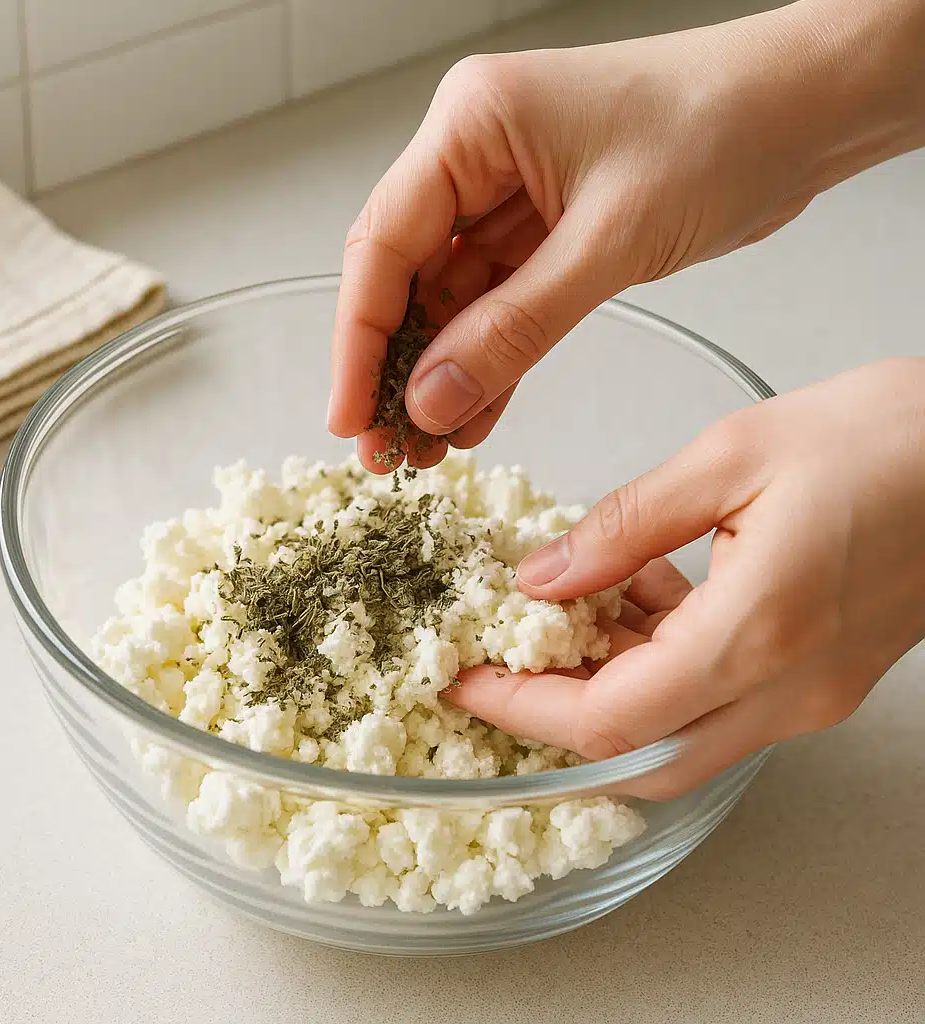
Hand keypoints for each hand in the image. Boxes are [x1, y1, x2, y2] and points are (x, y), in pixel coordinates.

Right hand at [327, 0, 924, 470]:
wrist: (805, 111)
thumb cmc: (722, 129)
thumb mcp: (609, 241)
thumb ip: (514, 328)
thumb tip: (432, 399)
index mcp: (471, 126)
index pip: (384, 244)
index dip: (360, 340)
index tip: (351, 415)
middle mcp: (477, 157)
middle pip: (407, 277)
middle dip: (398, 368)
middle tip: (390, 448)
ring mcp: (509, 195)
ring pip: (451, 302)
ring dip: (443, 376)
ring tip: (431, 450)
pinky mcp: (547, 232)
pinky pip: (500, 308)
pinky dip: (491, 363)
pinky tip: (476, 418)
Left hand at [446, 359, 924, 798]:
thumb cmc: (886, 438)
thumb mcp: (730, 457)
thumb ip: (624, 526)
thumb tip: (542, 576)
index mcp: (757, 634)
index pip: (605, 720)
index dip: (519, 708)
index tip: (462, 680)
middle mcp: (786, 691)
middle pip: (636, 757)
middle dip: (551, 721)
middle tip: (496, 664)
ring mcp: (809, 695)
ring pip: (674, 740)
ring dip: (605, 695)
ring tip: (564, 617)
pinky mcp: (820, 677)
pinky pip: (717, 705)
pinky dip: (659, 671)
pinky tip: (639, 598)